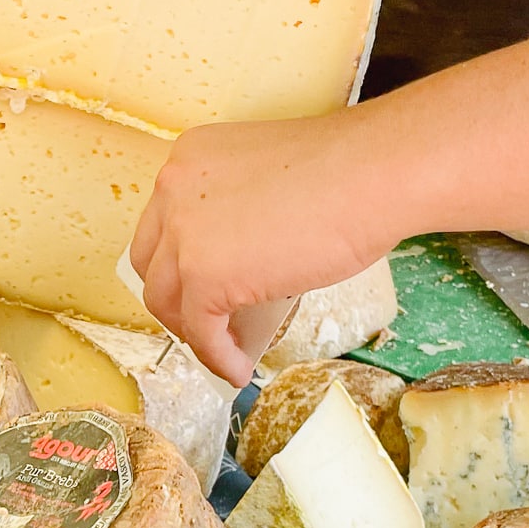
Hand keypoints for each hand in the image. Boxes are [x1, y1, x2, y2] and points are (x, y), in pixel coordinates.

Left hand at [127, 106, 398, 383]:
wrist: (375, 174)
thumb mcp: (269, 184)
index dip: (180, 263)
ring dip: (195, 332)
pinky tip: (239, 368)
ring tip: (226, 348)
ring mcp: (184, 233)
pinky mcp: (204, 276)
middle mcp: (174, 189)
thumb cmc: (347, 172)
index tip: (199, 288)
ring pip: (166, 301)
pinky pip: (201, 332)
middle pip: (153, 263)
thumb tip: (242, 267)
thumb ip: (239, 216)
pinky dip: (218, 357)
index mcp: (190, 160)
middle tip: (208, 322)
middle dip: (178, 299)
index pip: (163, 225)